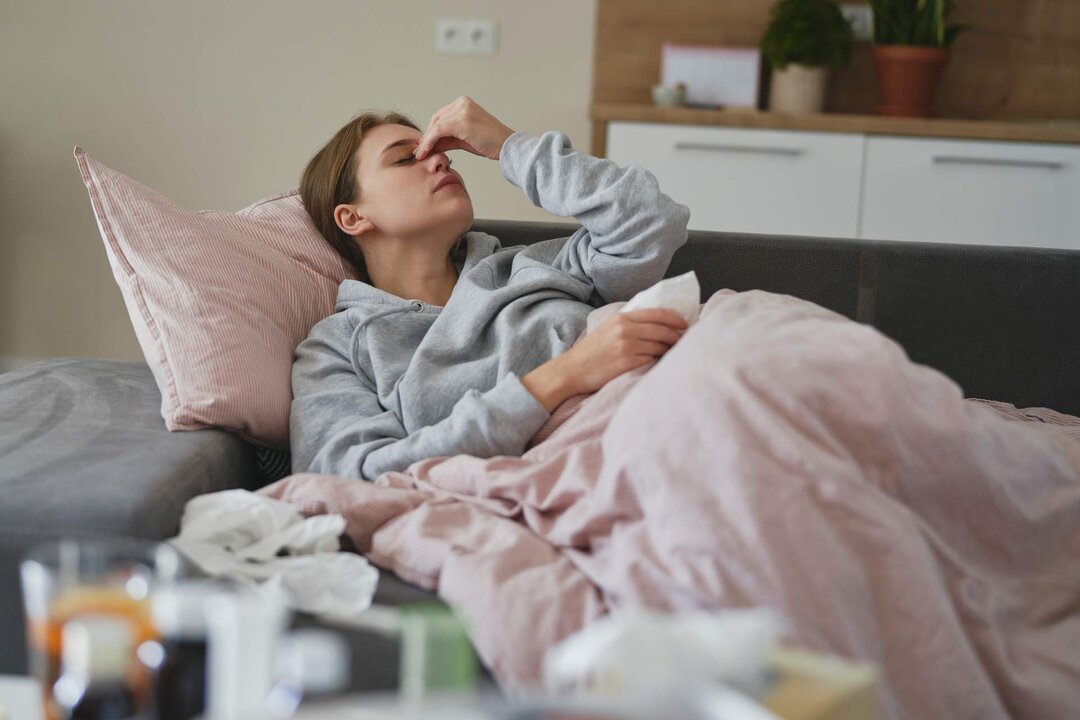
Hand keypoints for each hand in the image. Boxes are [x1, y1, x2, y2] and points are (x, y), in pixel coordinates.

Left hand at [413, 96, 515, 161]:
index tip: (424, 145)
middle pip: (436, 120)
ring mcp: (462, 111)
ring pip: (435, 126)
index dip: (430, 132)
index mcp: (464, 103)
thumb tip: (431, 146)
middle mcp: (462, 104)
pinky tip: (426, 151)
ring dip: (426, 141)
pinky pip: (438, 131)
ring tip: (421, 154)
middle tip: (419, 151)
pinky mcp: (461, 121)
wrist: (507, 146)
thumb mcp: (464, 139)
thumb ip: (448, 139)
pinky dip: (430, 141)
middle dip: (426, 137)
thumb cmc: (490, 143)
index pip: (440, 117)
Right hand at [523, 309, 688, 410]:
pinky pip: (652, 360)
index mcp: (621, 318)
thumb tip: (656, 324)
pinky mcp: (627, 362)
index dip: (675, 319)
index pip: (657, 314)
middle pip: (663, 330)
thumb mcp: (607, 329)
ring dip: (669, 351)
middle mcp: (625, 329)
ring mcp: (627, 346)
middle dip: (677, 336)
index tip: (685, 324)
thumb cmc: (590, 353)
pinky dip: (659, 362)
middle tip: (685, 341)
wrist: (571, 371)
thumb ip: (628, 323)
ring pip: (660, 346)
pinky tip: (661, 365)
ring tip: (674, 354)